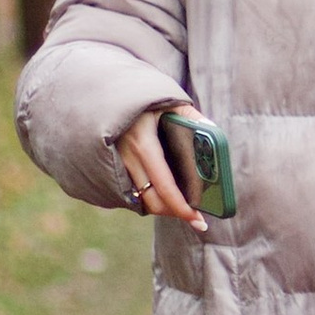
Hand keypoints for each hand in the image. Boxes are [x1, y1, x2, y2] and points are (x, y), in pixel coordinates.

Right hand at [115, 107, 206, 230]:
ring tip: (181, 207)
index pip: (164, 186)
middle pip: (152, 200)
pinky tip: (162, 195)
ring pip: (140, 199)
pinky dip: (148, 197)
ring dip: (161, 207)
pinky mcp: (109, 167)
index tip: (198, 220)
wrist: (102, 94)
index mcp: (142, 143)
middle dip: (174, 212)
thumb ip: (191, 116)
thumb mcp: (167, 101)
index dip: (181, 207)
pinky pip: (131, 191)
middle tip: (194, 217)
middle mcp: (126, 158)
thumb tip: (212, 131)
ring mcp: (115, 165)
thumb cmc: (140, 97)